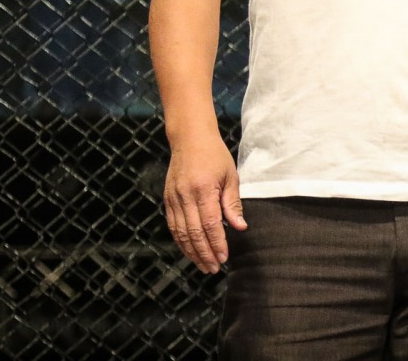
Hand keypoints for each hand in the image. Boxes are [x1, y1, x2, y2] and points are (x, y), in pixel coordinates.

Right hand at [162, 132, 246, 272]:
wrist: (190, 139)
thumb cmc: (215, 156)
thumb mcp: (230, 176)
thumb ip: (232, 204)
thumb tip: (240, 227)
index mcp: (203, 190)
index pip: (210, 225)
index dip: (217, 244)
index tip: (224, 258)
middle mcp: (185, 196)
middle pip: (194, 233)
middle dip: (204, 254)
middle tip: (214, 268)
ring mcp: (173, 198)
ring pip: (180, 233)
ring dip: (191, 252)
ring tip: (203, 265)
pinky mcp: (167, 199)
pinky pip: (173, 225)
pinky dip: (180, 241)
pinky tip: (190, 250)